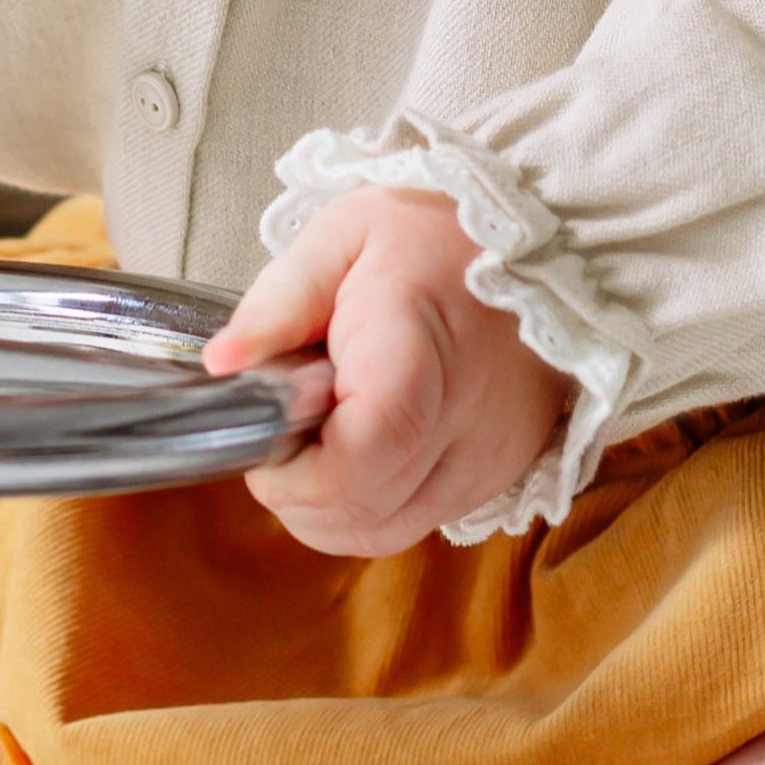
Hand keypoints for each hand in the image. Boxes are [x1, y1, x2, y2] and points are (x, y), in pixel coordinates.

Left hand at [206, 187, 561, 554]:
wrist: (543, 236)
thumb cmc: (434, 231)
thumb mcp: (343, 234)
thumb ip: (278, 302)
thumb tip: (222, 365)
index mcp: (421, 347)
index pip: (361, 458)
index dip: (296, 474)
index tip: (268, 436)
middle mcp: (470, 419)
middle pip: (363, 511)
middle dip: (296, 490)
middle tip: (284, 428)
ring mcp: (492, 457)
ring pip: (383, 533)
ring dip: (327, 508)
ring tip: (320, 438)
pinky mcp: (499, 473)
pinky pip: (416, 523)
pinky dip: (368, 506)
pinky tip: (358, 453)